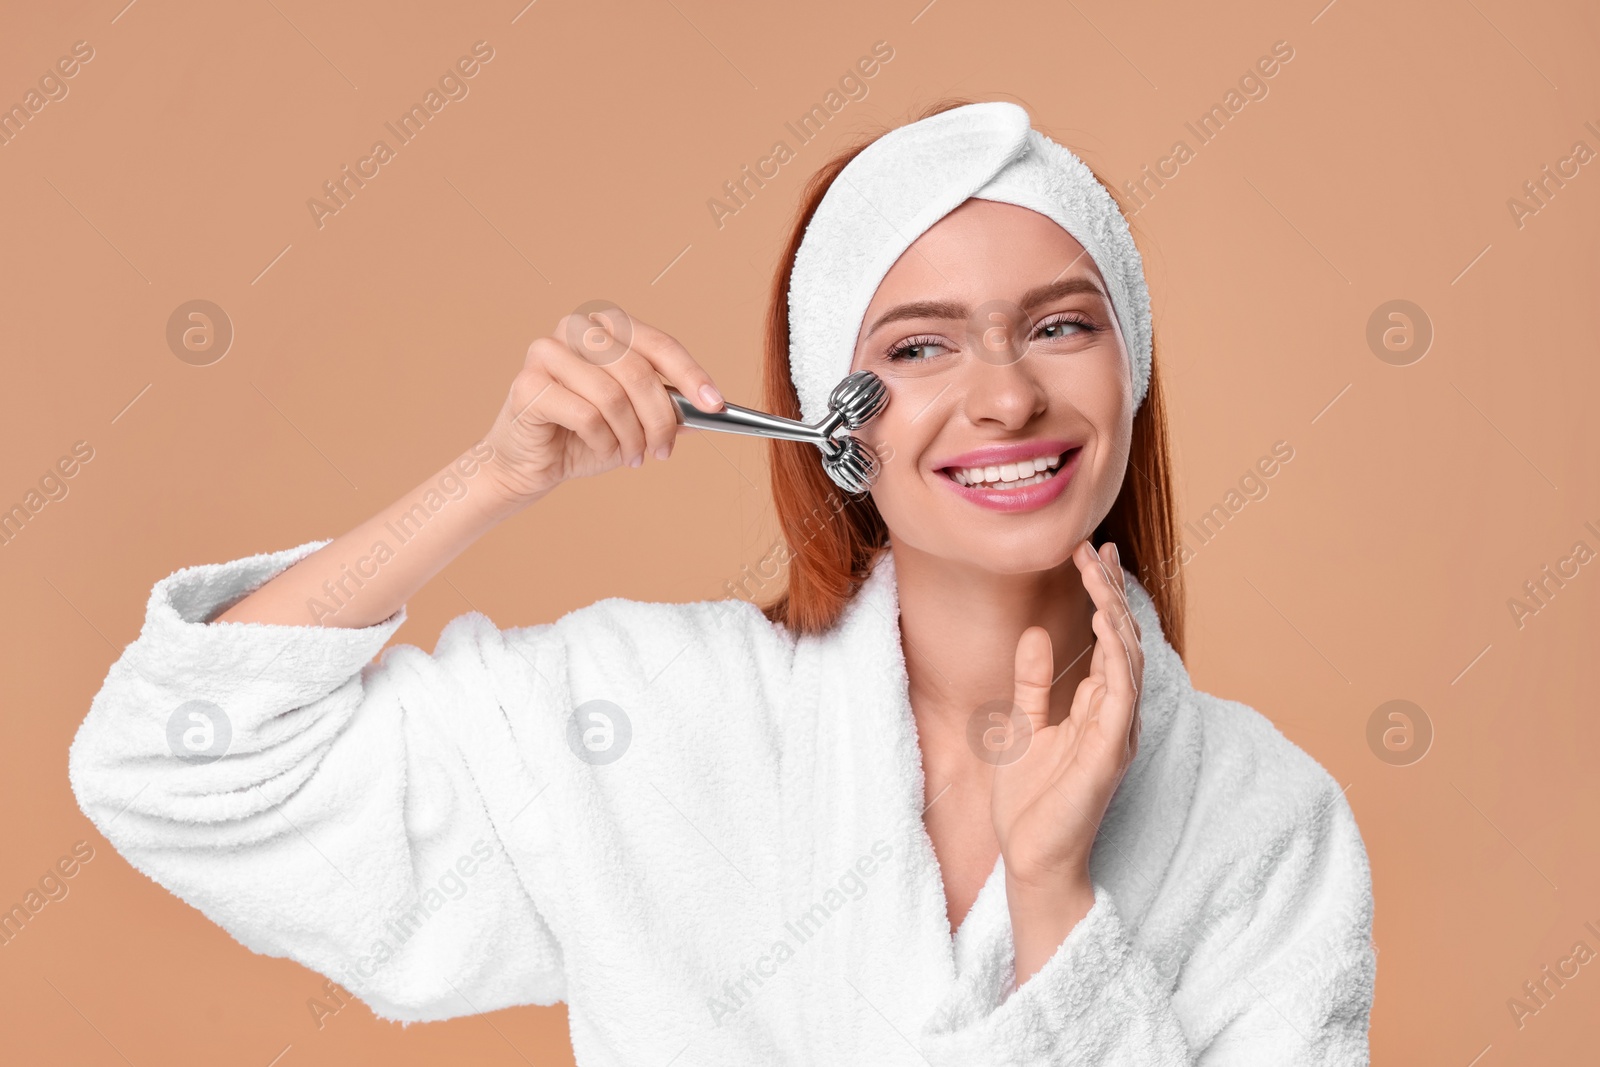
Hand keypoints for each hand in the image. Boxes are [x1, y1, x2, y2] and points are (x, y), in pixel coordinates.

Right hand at [480, 307, 724, 505]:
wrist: (530, 464)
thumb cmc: (583, 435)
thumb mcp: (636, 423)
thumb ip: (668, 411)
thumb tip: (707, 412)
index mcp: (605, 327)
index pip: (658, 344)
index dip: (690, 374)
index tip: (714, 404)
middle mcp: (575, 329)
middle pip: (637, 371)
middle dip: (659, 419)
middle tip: (664, 450)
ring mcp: (547, 352)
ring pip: (612, 396)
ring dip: (631, 436)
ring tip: (632, 456)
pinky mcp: (527, 383)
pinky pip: (585, 414)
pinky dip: (602, 440)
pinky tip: (602, 449)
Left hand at [991, 539, 1144, 890]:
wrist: (1030, 857)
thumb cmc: (1029, 803)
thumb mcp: (1020, 726)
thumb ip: (1031, 683)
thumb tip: (1035, 634)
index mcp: (1097, 708)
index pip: (1108, 640)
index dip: (1103, 596)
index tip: (1090, 554)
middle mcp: (1116, 715)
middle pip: (1122, 639)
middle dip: (1110, 591)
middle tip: (1095, 547)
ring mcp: (1118, 731)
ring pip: (1127, 656)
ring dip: (1113, 610)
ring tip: (1096, 570)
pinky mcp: (1110, 749)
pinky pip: (1121, 691)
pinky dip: (1116, 653)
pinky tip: (1104, 621)